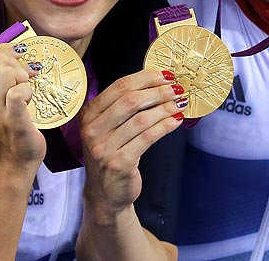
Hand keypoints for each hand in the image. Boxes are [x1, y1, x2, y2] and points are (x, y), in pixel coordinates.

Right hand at [0, 42, 45, 171]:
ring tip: (25, 91)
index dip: (2, 49)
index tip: (16, 58)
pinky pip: (19, 91)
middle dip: (15, 62)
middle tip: (24, 78)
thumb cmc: (2, 127)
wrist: (9, 163)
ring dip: (23, 77)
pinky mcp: (12, 119)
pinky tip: (29, 100)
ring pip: (8, 71)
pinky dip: (29, 90)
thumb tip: (15, 50)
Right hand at [79, 69, 185, 221]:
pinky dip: (165, 126)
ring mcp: (103, 147)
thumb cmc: (111, 152)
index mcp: (88, 113)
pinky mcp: (119, 163)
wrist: (105, 192)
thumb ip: (122, 105)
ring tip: (180, 103)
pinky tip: (176, 121)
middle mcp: (92, 129)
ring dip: (165, 108)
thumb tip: (158, 81)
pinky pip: (147, 138)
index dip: (145, 78)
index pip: (119, 87)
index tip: (165, 75)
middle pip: (130, 101)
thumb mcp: (107, 126)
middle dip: (158, 92)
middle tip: (177, 89)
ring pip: (141, 119)